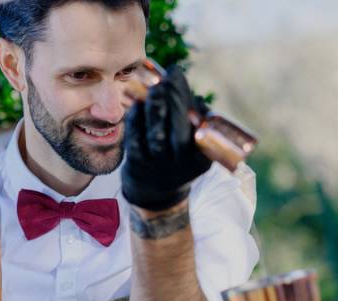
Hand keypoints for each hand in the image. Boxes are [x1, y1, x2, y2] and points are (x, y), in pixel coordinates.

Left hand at [122, 65, 211, 210]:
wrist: (156, 191)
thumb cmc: (178, 158)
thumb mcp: (194, 146)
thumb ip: (196, 121)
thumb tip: (195, 98)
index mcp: (201, 158)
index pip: (198, 125)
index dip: (186, 97)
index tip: (177, 72)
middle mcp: (181, 165)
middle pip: (179, 131)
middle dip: (173, 101)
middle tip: (166, 78)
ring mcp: (159, 166)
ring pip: (157, 135)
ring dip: (155, 108)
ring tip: (154, 88)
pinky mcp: (138, 165)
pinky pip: (136, 140)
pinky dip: (136, 120)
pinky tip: (136, 103)